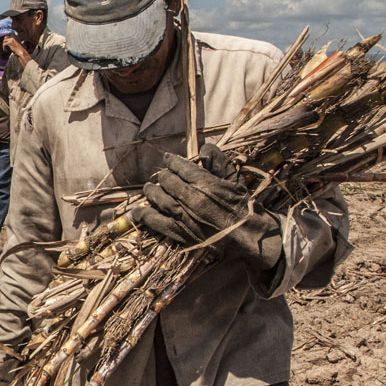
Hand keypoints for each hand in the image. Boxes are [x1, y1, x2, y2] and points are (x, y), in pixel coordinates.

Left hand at [3, 35, 30, 64]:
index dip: (6, 40)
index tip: (6, 45)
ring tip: (6, 49)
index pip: (7, 36)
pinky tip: (6, 50)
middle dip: (4, 42)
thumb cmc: (19, 49)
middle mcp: (13, 37)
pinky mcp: (10, 43)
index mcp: (14, 37)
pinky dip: (4, 48)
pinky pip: (4, 44)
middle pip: (5, 38)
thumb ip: (11, 42)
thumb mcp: (15, 44)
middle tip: (5, 47)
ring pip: (4, 41)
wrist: (21, 52)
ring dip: (4, 45)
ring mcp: (11, 40)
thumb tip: (6, 42)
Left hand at [130, 144, 282, 270]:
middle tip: (161, 177)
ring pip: (160, 199)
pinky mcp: (180, 233)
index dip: (173, 162)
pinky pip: (156, 222)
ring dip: (152, 192)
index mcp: (205, 183)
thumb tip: (206, 148)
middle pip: (168, 182)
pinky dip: (144, 216)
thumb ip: (220, 163)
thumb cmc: (244, 208)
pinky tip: (137, 212)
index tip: (169, 160)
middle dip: (163, 177)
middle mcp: (191, 199)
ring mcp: (184, 216)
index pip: (182, 168)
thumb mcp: (235, 181)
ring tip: (149, 189)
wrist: (249, 238)